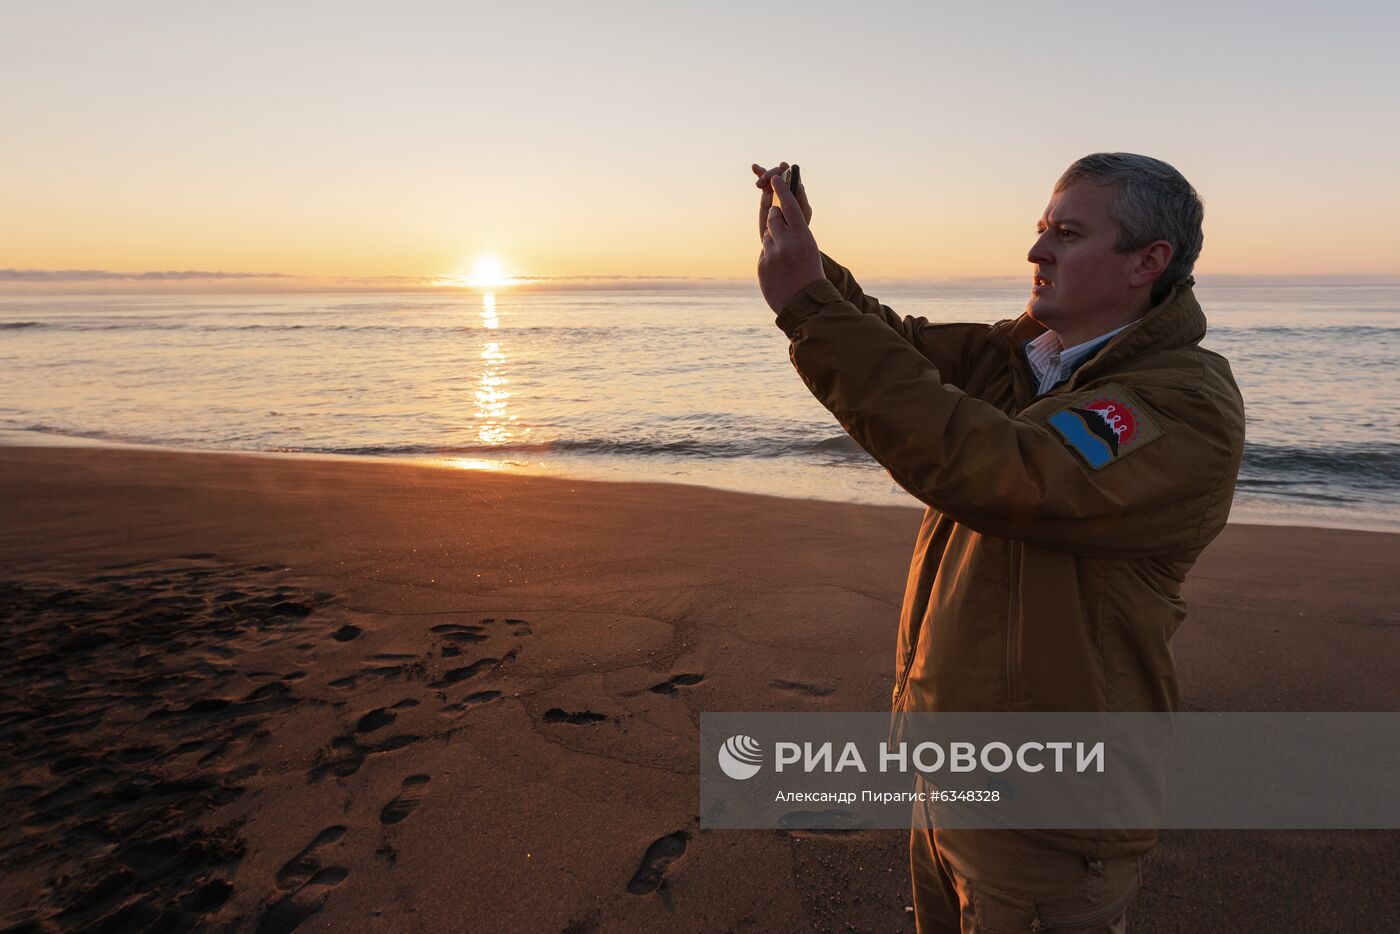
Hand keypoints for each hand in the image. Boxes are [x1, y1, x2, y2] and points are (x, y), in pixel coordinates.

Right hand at [751, 162, 812, 241]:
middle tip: (764, 181)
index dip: (786, 176)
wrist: (780, 247)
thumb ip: (783, 216)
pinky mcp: (768, 196)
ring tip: (759, 183)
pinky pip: (766, 182)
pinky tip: (754, 167)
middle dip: (774, 175)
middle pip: (784, 176)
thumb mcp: (788, 229)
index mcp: (800, 201)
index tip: (776, 178)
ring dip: (766, 175)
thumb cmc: (788, 240)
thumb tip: (772, 201)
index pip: (795, 182)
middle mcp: (790, 195)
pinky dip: (760, 173)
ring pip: (774, 177)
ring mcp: (779, 194)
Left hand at [755, 172, 823, 313]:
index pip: (790, 206)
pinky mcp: (762, 265)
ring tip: (784, 257)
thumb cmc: (810, 275)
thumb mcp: (809, 250)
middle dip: (774, 217)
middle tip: (779, 225)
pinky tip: (779, 270)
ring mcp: (773, 255)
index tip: (775, 178)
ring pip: (767, 236)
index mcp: (803, 237)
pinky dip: (769, 258)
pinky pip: (763, 252)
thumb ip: (794, 234)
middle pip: (773, 217)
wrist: (806, 305)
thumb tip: (775, 219)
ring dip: (772, 241)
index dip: (783, 190)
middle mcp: (787, 243)